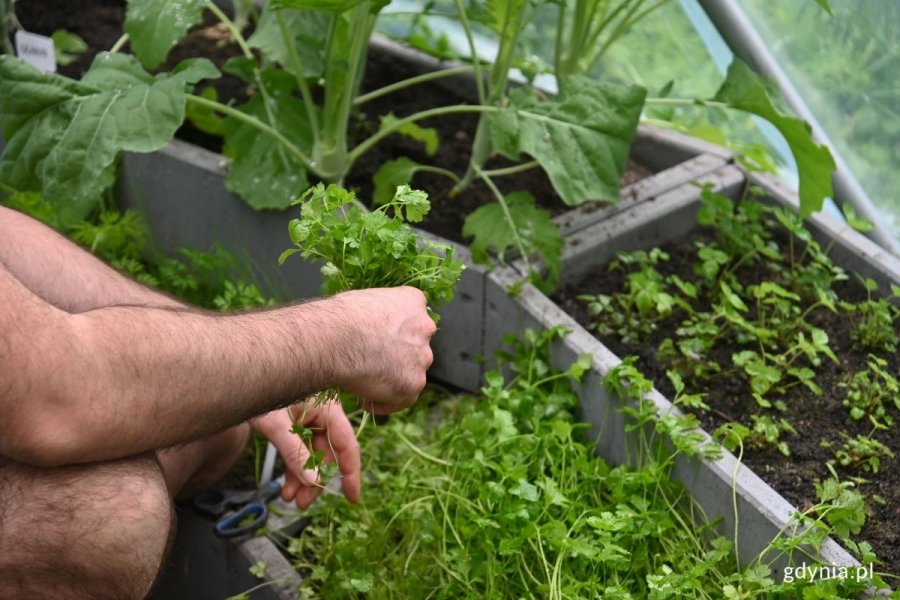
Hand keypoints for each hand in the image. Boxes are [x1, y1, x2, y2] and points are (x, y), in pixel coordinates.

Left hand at [250, 398, 360, 508]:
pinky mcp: (296, 421)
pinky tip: (286, 485)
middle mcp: (323, 413)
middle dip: (316, 480)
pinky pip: (301, 448)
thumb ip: (295, 453)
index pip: (346, 445)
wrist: (236, 375)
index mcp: (327, 409)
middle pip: (328, 453)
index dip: (351, 473)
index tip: (353, 498)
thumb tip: (314, 482)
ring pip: (313, 454)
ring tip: (289, 498)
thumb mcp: (276, 425)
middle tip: (302, 503)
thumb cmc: (259, 389)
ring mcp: (309, 417)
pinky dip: (295, 466)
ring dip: (303, 477)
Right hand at [335, 287, 436, 413]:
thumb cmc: (339, 317)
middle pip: (415, 345)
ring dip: (393, 378)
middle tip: (372, 363)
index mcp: (413, 301)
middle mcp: (424, 327)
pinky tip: (366, 401)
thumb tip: (366, 328)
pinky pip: (404, 398)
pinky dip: (386, 402)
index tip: (378, 340)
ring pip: (412, 371)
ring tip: (365, 384)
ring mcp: (422, 356)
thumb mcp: (362, 302)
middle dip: (397, 355)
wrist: (336, 340)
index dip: (394, 331)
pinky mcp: (414, 383)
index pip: (411, 317)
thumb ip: (376, 314)